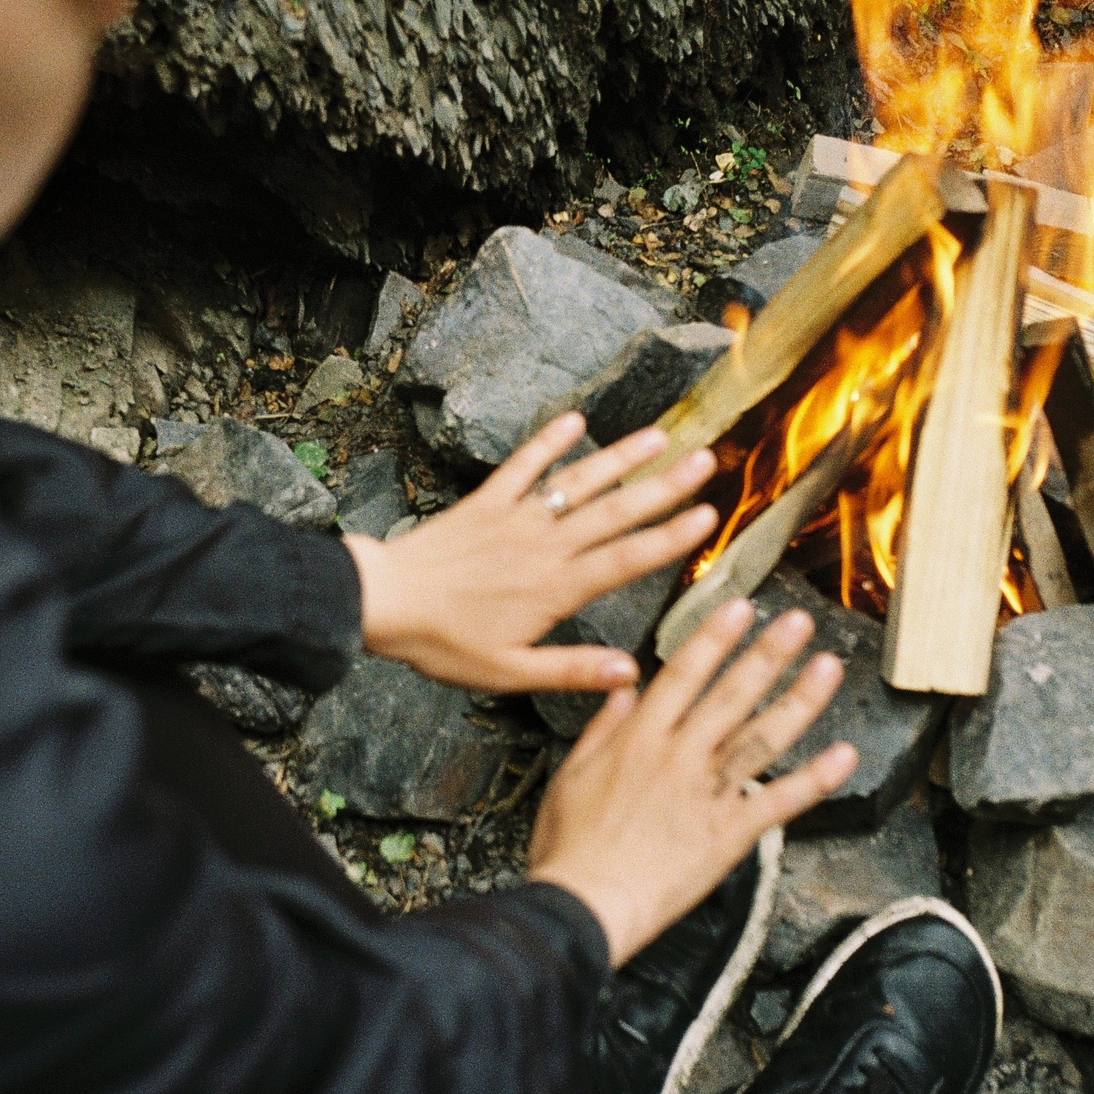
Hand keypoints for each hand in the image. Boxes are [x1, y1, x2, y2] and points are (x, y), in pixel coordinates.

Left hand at [344, 412, 717, 694]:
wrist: (383, 603)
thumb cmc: (443, 645)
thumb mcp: (508, 672)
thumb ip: (571, 670)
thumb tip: (630, 674)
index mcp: (556, 589)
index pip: (626, 559)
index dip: (670, 537)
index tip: (710, 517)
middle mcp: (545, 546)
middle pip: (616, 512)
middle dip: (664, 487)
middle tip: (706, 461)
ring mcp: (516, 518)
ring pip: (578, 483)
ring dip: (620, 458)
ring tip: (660, 436)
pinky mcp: (485, 502)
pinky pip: (522, 466)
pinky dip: (547, 442)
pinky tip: (575, 420)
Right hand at [525, 601, 859, 967]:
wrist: (584, 904)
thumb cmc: (569, 849)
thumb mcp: (568, 776)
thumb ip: (600, 729)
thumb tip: (621, 690)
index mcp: (639, 740)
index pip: (683, 674)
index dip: (714, 638)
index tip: (740, 607)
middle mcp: (678, 758)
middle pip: (730, 694)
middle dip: (768, 654)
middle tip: (800, 621)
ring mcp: (707, 795)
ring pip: (761, 738)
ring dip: (799, 700)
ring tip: (829, 667)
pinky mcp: (728, 836)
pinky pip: (778, 802)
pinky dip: (814, 780)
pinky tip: (844, 755)